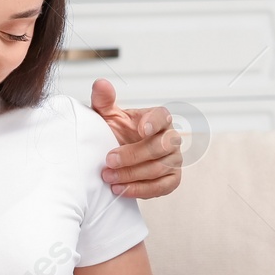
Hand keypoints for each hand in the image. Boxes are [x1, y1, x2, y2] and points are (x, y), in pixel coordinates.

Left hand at [90, 79, 181, 199]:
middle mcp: (171, 138)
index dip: (155, 122)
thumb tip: (100, 84)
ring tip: (109, 178)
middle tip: (108, 161)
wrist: (117, 158)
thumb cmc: (116, 133)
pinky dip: (141, 190)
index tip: (142, 129)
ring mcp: (174, 160)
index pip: (163, 116)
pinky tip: (122, 190)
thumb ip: (103, 100)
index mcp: (159, 119)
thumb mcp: (107, 116)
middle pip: (160, 146)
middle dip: (132, 156)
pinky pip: (162, 187)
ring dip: (132, 175)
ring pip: (159, 168)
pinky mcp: (172, 179)